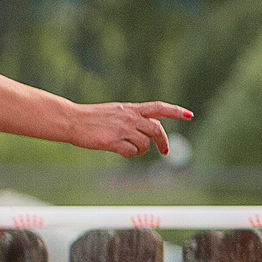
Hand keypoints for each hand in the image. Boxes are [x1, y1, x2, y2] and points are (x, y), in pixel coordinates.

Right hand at [70, 101, 192, 157]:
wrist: (72, 121)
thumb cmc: (91, 118)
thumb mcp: (116, 112)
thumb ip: (133, 119)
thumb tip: (149, 132)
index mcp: (131, 108)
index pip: (159, 108)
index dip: (176, 111)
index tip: (190, 115)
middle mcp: (130, 117)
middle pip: (157, 130)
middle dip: (163, 142)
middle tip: (164, 151)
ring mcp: (123, 129)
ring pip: (145, 144)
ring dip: (140, 150)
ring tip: (128, 148)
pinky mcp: (114, 142)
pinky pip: (131, 152)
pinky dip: (129, 154)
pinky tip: (119, 151)